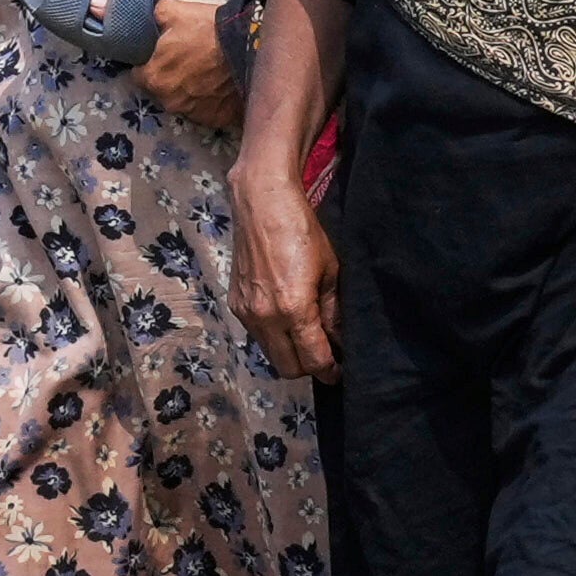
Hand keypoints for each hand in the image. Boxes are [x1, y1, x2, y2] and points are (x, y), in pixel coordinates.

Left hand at [141, 0, 241, 135]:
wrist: (252, 46)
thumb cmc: (208, 28)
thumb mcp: (174, 12)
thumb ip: (139, 17)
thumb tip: (96, 7)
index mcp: (153, 78)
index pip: (139, 75)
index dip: (149, 63)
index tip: (163, 54)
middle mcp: (169, 101)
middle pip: (162, 89)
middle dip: (170, 77)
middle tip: (189, 60)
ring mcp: (194, 113)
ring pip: (184, 101)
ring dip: (190, 90)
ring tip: (208, 71)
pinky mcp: (217, 119)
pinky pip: (207, 110)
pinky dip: (211, 100)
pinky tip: (220, 84)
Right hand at [232, 167, 336, 380]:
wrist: (261, 204)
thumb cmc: (303, 231)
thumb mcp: (330, 271)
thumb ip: (333, 311)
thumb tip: (339, 340)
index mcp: (294, 310)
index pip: (313, 359)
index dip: (330, 371)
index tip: (339, 371)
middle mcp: (266, 318)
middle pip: (288, 368)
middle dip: (308, 368)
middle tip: (324, 355)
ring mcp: (247, 313)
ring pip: (270, 354)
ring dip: (289, 352)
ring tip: (306, 335)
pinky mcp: (236, 304)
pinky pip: (258, 335)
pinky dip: (274, 335)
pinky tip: (285, 317)